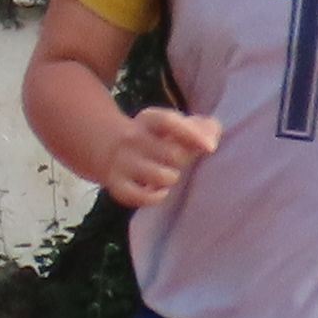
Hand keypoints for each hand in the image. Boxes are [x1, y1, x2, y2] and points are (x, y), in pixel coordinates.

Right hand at [99, 104, 220, 207]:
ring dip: (171, 178)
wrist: (106, 147)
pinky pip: (141, 197)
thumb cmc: (154, 138)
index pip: (168, 122)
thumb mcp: (173, 125)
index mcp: (148, 120)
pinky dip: (155, 197)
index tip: (211, 148)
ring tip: (168, 174)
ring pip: (161, 176)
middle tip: (179, 160)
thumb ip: (200, 127)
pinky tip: (159, 191)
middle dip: (183, 160)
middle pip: (172, 154)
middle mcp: (132, 139)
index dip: (191, 134)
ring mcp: (122, 162)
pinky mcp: (116, 185)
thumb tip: (212, 140)